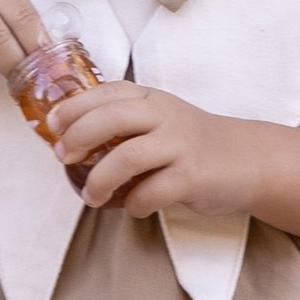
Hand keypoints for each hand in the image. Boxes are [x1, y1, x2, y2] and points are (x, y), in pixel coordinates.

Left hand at [45, 78, 269, 219]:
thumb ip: (124, 122)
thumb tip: (70, 140)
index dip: (75, 106)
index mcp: (152, 98)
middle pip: (111, 118)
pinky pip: (152, 192)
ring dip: (100, 180)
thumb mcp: (159, 119)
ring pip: (127, 157)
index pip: (107, 92)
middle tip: (63, 157)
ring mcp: (180, 145)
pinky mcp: (193, 176)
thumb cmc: (191, 142)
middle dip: (79, 138)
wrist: (246, 159)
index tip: (54, 125)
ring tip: (91, 196)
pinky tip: (132, 207)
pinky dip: (134, 203)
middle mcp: (165, 115)